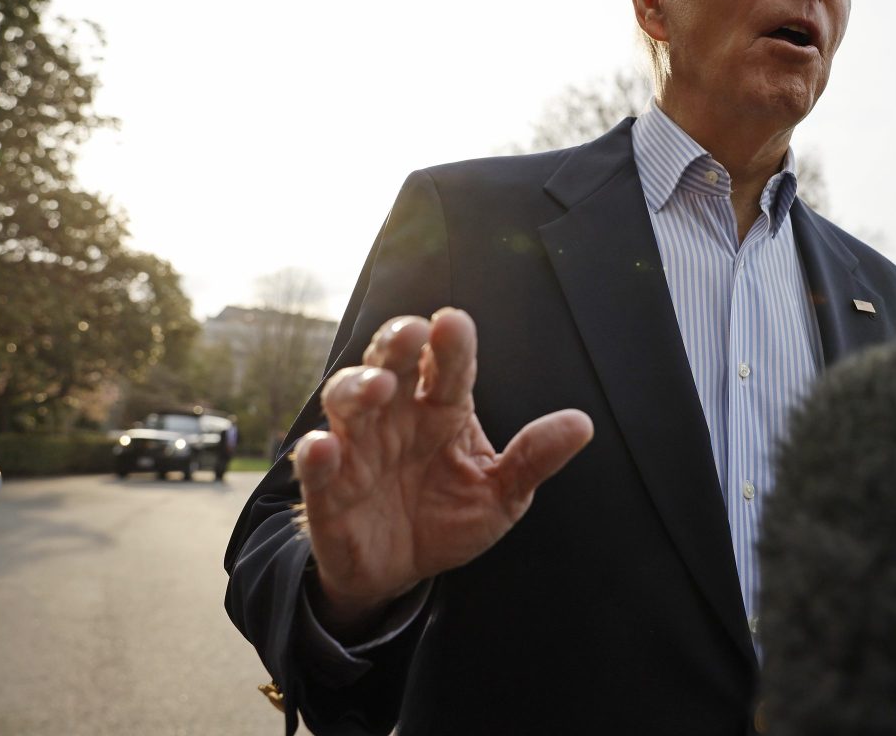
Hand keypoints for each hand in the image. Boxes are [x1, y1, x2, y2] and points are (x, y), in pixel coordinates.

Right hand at [292, 308, 592, 639]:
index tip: (455, 323)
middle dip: (398, 343)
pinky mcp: (326, 487)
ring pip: (346, 399)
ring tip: (378, 388)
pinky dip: (315, 452)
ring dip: (357, 387)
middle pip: (391, 363)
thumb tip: (581, 424)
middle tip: (412, 333)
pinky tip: (327, 448)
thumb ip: (533, 459)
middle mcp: (396, 415)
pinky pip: (314, 462)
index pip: (448, 367)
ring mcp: (357, 446)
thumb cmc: (448, 517)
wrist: (399, 572)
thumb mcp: (501, 495)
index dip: (451, 344)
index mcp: (442, 409)